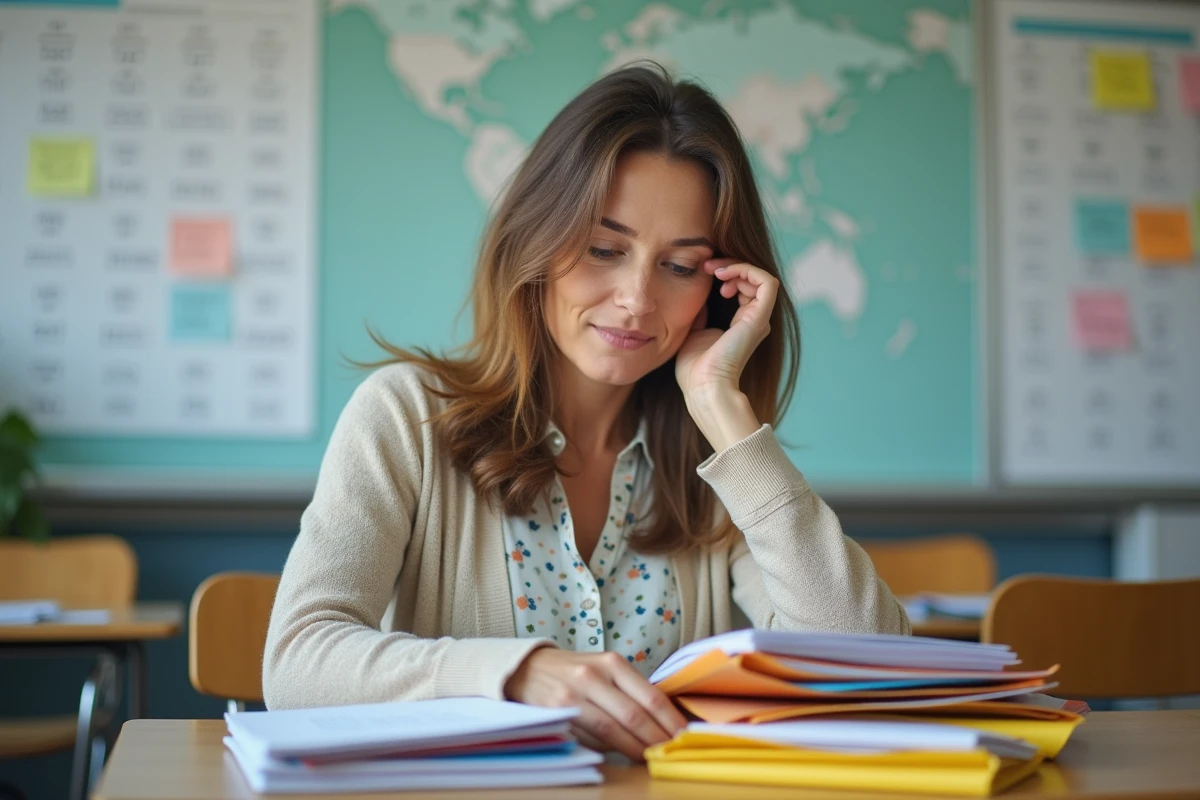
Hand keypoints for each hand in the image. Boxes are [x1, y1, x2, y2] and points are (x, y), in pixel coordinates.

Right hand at [504, 648, 686, 760]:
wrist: (528, 668)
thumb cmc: (575, 672)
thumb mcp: (604, 670)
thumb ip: (629, 692)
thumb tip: (663, 723)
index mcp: (612, 663)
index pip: (650, 697)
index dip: (670, 721)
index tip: (684, 737)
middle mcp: (593, 675)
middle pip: (634, 715)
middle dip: (656, 739)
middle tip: (671, 753)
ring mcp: (573, 694)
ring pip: (612, 729)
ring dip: (635, 748)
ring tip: (650, 758)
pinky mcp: (557, 711)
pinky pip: (588, 735)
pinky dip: (608, 747)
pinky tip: (621, 753)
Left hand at [675, 258, 778, 398]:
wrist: (703, 387)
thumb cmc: (695, 368)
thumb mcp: (694, 331)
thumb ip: (701, 312)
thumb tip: (699, 294)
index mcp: (740, 324)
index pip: (742, 288)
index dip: (726, 273)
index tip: (703, 271)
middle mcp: (753, 320)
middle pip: (753, 280)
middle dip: (730, 266)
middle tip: (707, 267)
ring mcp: (758, 319)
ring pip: (762, 277)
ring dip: (737, 266)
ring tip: (715, 272)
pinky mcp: (759, 318)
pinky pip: (767, 282)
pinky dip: (747, 270)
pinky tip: (724, 275)